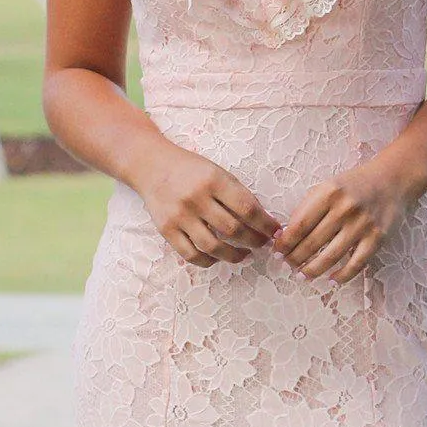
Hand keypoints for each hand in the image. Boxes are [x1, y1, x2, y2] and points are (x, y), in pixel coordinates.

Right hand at [134, 142, 278, 267]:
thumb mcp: (217, 172)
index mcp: (213, 180)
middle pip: (233, 230)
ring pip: (213, 247)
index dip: (265, 224)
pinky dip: (209, 261)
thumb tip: (263, 220)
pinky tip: (219, 258)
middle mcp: (196, 198)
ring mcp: (180, 216)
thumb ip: (237, 194)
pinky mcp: (166, 230)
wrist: (152, 166)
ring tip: (245, 254)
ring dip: (235, 255)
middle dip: (255, 241)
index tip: (274, 231)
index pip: (247, 208)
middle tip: (262, 243)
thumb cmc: (191, 169)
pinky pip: (191, 255)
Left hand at [273, 163, 413, 283]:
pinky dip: (342, 276)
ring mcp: (362, 225)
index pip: (299, 224)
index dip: (285, 242)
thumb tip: (286, 236)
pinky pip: (356, 264)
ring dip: (313, 270)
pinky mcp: (377, 238)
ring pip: (330, 257)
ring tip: (303, 275)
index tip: (277, 251)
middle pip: (312, 243)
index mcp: (328, 193)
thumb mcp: (328, 187)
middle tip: (288, 266)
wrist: (392, 180)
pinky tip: (331, 279)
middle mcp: (345, 208)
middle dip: (295, 258)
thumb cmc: (354, 185)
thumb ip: (309, 208)